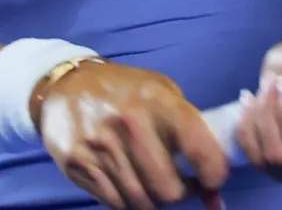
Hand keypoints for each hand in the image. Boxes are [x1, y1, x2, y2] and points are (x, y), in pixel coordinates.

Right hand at [35, 60, 229, 209]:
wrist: (66, 83)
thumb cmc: (125, 90)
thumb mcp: (162, 92)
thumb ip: (192, 131)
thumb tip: (216, 187)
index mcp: (158, 101)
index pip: (200, 150)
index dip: (214, 174)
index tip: (213, 179)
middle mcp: (131, 123)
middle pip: (169, 190)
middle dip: (181, 195)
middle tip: (181, 186)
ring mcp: (101, 145)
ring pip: (141, 201)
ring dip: (154, 201)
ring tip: (154, 185)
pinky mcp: (78, 163)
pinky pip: (115, 203)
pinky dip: (128, 202)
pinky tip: (130, 185)